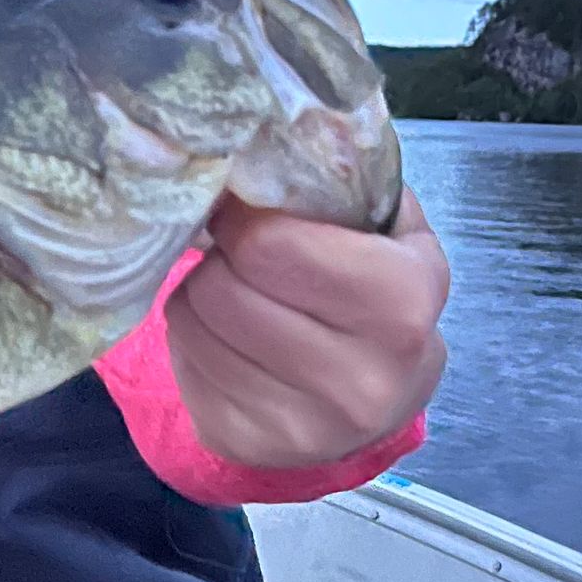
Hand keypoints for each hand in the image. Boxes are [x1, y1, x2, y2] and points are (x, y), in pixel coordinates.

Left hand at [165, 187, 449, 468]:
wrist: (386, 400)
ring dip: (201, 295)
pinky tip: (230, 337)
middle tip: (242, 256)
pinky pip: (182, 364)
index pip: (269, 245)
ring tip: (237, 293)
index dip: (247, 218)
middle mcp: (356, 380)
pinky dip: (194, 339)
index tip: (249, 214)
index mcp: (399, 308)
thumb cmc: (386, 297)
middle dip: (224, 259)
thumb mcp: (396, 232)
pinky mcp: (243, 445)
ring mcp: (298, 426)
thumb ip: (347, 182)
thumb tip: (269, 137)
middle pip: (224, 287)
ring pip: (192, 323)